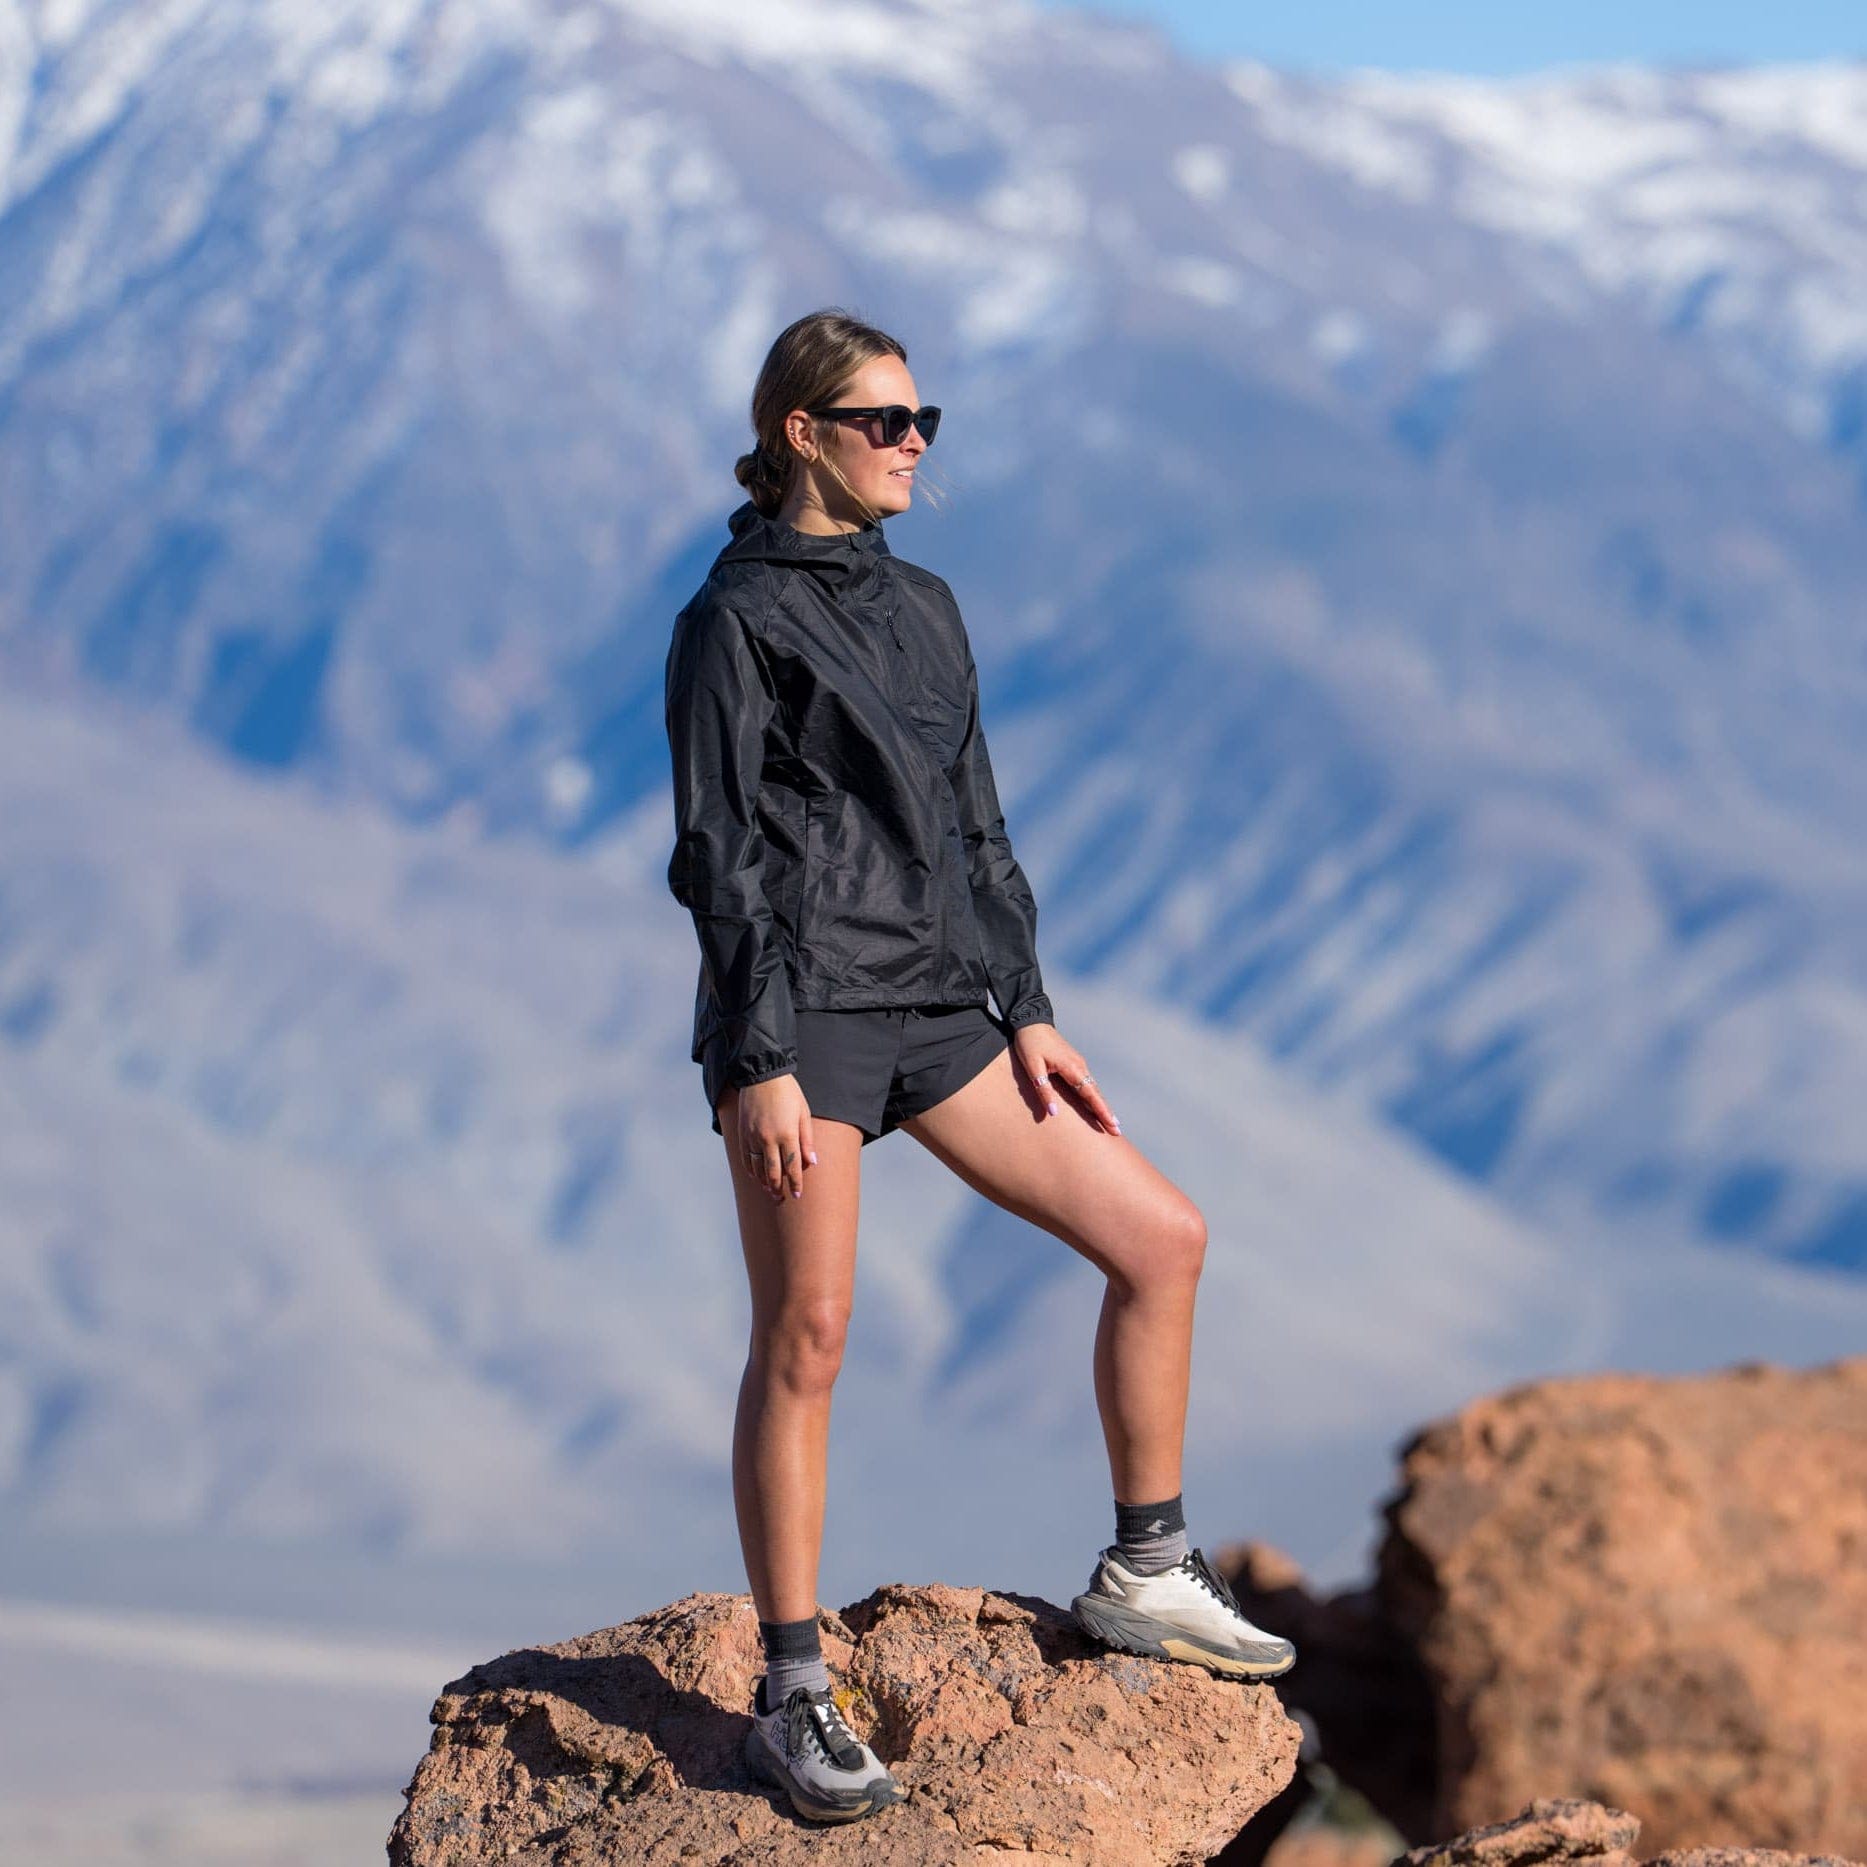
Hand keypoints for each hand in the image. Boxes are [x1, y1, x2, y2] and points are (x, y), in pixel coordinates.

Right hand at [738, 1075, 817, 1200]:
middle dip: (778, 1188)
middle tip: (781, 1198)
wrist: (761, 1076)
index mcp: (787, 1133)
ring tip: (770, 1190)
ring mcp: (753, 1137)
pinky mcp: (742, 1134)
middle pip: (773, 1172)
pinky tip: (756, 1176)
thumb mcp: (803, 1113)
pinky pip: (745, 1158)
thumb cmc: (788, 1093)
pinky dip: (751, 1170)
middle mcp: (768, 1138)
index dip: (796, 1182)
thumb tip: (812, 1162)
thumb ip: (807, 1140)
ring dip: (764, 1181)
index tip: (797, 1194)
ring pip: (757, 1168)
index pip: (793, 1166)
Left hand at [1010, 1023, 1121, 1135]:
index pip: (1090, 1094)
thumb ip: (1043, 1090)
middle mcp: (1080, 1065)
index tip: (1112, 1124)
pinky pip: (1087, 1082)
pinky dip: (1094, 1095)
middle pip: (1096, 1093)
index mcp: (1072, 1067)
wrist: (1031, 1020)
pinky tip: (1095, 1104)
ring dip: (1101, 1104)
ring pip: (1093, 1088)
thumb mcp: (1032, 1068)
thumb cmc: (1029, 1043)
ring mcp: (1078, 1063)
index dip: (1101, 1111)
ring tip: (1110, 1121)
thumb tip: (1053, 1113)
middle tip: (1117, 1130)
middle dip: (1106, 1112)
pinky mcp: (1074, 1062)